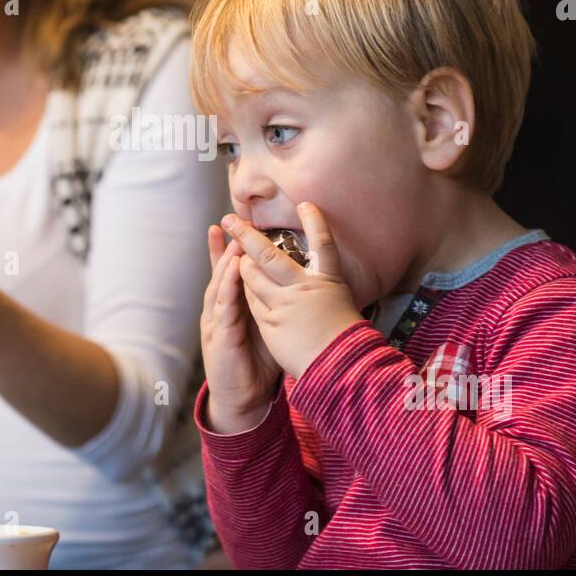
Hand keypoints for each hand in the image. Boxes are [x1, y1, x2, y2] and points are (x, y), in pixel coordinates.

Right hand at [199, 225, 281, 433]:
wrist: (243, 399)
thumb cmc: (255, 362)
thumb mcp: (266, 327)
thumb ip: (272, 306)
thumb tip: (296, 283)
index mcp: (234, 307)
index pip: (231, 272)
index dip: (232, 249)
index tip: (238, 224)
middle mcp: (222, 311)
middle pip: (222, 273)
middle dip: (224, 247)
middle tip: (228, 221)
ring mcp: (217, 323)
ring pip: (220, 286)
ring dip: (225, 262)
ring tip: (233, 240)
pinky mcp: (220, 337)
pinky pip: (224, 309)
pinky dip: (227, 288)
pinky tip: (232, 273)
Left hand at [221, 203, 364, 378]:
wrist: (339, 370)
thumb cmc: (342, 337)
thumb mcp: (337, 301)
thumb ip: (321, 284)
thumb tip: (312, 270)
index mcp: (329, 281)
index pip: (324, 245)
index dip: (316, 223)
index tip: (306, 204)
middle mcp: (306, 289)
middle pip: (270, 255)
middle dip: (247, 235)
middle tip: (233, 219)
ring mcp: (285, 305)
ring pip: (253, 277)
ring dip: (241, 264)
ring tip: (235, 252)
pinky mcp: (271, 322)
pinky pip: (251, 301)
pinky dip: (244, 290)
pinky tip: (240, 282)